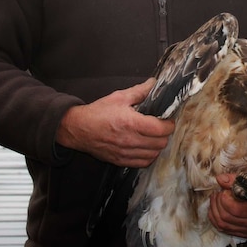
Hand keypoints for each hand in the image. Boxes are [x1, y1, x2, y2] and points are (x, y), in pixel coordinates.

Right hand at [56, 78, 174, 167]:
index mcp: (131, 123)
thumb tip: (154, 83)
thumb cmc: (97, 112)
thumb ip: (140, 91)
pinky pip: (142, 163)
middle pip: (160, 143)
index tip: (168, 120)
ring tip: (154, 137)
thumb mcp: (119, 97)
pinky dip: (149, 156)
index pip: (160, 129)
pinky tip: (146, 147)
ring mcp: (125, 152)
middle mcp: (129, 140)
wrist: (77, 128)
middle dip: (165, 134)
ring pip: (153, 154)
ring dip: (157, 145)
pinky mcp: (120, 160)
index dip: (169, 124)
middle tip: (162, 127)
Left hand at [208, 170, 246, 238]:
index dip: (224, 199)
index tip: (222, 190)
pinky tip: (215, 210)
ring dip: (214, 212)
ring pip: (224, 225)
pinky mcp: (246, 233)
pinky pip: (225, 230)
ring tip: (215, 199)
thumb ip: (235, 179)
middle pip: (227, 218)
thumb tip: (220, 180)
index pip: (236, 209)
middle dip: (217, 204)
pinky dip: (216, 220)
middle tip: (217, 193)